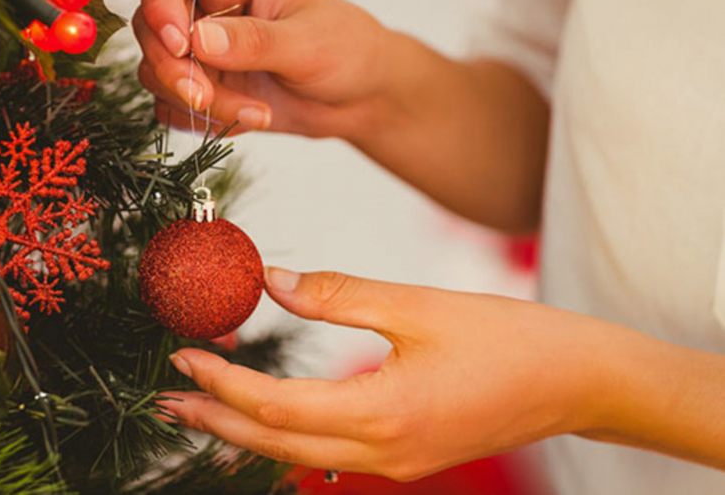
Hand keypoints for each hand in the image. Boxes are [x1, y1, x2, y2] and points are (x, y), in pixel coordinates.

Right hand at [134, 0, 391, 138]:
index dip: (159, 2)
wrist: (361, 95)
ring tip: (254, 111)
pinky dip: (201, 122)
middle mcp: (208, 9)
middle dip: (174, 70)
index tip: (179, 43)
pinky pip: (172, 106)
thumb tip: (198, 39)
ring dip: (196, 102)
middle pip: (149, 27)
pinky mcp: (205, 88)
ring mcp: (202, 51)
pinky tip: (248, 118)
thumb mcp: (308, 43)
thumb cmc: (347, 49)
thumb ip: (254, 41)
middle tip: (207, 99)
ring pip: (157, 73)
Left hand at [158, 268, 619, 480]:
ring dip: (247, 429)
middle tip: (166, 399)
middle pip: (277, 444)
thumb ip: (339, 293)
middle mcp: (383, 453)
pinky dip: (287, 435)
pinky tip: (268, 416)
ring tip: (202, 407)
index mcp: (383, 414)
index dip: (225, 383)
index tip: (184, 358)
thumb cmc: (510, 338)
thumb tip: (272, 280)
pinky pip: (330, 454)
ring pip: (301, 455)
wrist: (579, 381)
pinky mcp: (408, 455)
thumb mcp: (419, 305)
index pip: (277, 407)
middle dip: (218, 420)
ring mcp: (397, 463)